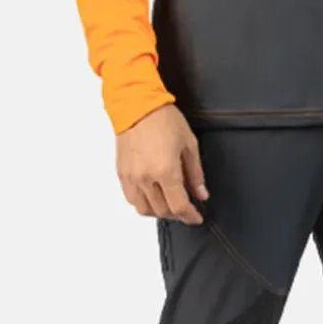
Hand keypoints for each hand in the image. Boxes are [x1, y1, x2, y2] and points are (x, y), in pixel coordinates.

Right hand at [116, 103, 209, 222]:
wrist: (136, 106)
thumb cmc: (164, 119)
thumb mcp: (189, 144)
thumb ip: (195, 173)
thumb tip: (201, 194)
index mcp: (166, 171)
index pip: (179, 206)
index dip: (190, 216)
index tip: (196, 218)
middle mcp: (146, 178)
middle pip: (162, 211)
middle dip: (177, 214)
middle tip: (186, 209)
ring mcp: (131, 177)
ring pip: (144, 209)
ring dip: (159, 212)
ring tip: (169, 204)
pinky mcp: (122, 174)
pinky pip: (131, 199)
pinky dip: (143, 204)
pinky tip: (152, 197)